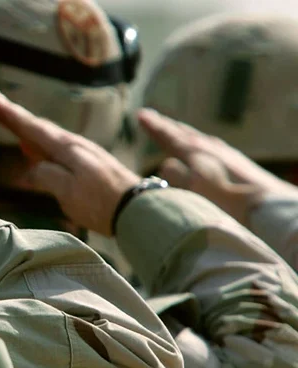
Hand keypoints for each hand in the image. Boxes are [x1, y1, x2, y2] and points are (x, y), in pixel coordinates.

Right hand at [0, 89, 139, 235]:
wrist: (139, 209)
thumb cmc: (101, 202)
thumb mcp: (67, 192)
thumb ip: (46, 175)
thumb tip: (30, 168)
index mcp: (67, 148)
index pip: (32, 128)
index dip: (11, 114)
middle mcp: (76, 145)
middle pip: (40, 128)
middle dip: (17, 117)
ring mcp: (85, 153)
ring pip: (50, 137)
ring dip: (29, 130)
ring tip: (12, 123)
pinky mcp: (91, 164)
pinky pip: (59, 149)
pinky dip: (42, 145)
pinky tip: (38, 151)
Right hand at [138, 108, 297, 225]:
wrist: (270, 208)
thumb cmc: (230, 204)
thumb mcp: (196, 191)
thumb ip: (177, 177)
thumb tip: (164, 164)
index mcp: (196, 153)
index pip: (169, 136)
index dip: (154, 127)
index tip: (141, 115)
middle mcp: (211, 149)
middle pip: (184, 133)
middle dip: (167, 126)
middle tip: (153, 117)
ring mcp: (227, 155)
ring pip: (199, 139)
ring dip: (184, 133)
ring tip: (176, 129)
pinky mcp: (240, 165)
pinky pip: (212, 147)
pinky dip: (201, 143)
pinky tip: (207, 149)